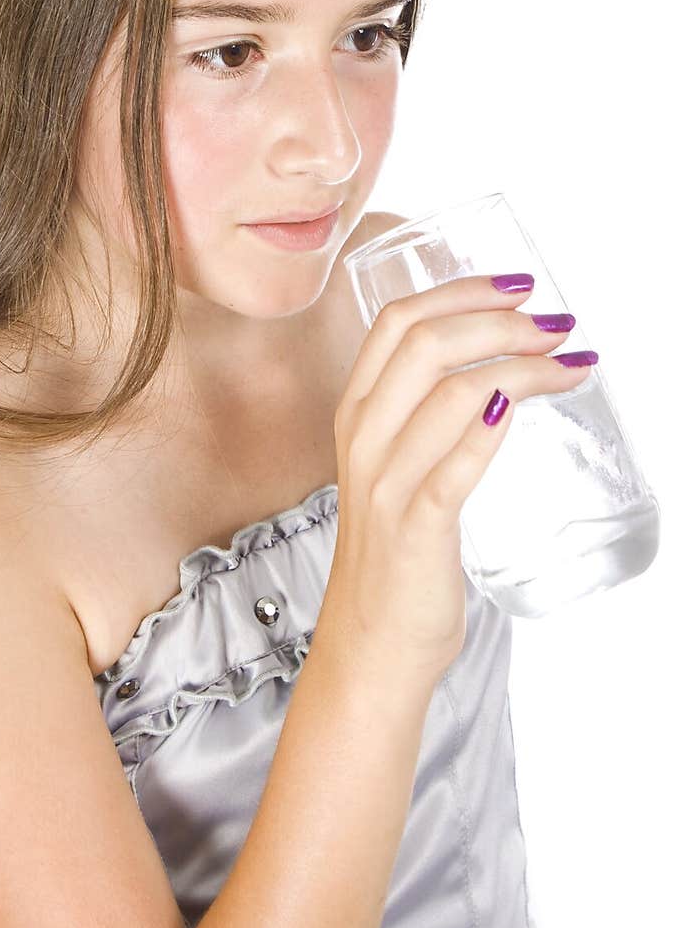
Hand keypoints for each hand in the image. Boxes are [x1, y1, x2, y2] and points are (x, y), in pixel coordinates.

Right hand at [325, 274, 591, 680]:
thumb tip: (501, 370)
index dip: (460, 290)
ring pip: (448, 393)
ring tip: (571, 364)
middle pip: (424, 342)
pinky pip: (452, 468)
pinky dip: (488, 428)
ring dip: (520, 366)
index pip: (396, 321)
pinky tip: (519, 408)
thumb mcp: (393, 466)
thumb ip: (426, 418)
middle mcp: (363, 438)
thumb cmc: (396, 550)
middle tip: (557, 326)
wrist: (373, 641)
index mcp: (356, 413)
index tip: (517, 286)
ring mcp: (385, 483)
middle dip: (500, 321)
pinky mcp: (414, 528)